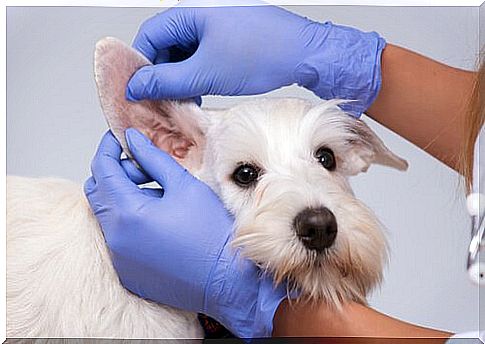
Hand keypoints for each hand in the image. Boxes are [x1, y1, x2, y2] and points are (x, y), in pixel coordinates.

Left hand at [84, 129, 286, 337]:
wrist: (227, 280)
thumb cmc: (212, 234)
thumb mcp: (184, 186)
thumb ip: (154, 159)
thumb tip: (134, 140)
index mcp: (127, 214)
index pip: (103, 170)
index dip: (109, 148)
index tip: (120, 138)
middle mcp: (116, 239)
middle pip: (98, 192)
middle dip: (115, 172)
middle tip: (144, 167)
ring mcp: (120, 258)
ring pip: (108, 215)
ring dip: (124, 197)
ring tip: (159, 195)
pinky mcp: (128, 272)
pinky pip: (118, 238)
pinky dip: (130, 222)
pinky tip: (159, 220)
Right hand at [127, 4, 385, 116]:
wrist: (304, 53)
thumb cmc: (262, 54)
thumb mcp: (205, 73)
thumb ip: (166, 81)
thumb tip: (137, 86)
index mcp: (191, 12)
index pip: (149, 36)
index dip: (141, 66)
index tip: (139, 90)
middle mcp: (202, 12)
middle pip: (166, 44)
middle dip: (163, 74)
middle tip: (164, 99)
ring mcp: (218, 22)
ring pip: (185, 51)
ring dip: (181, 75)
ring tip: (186, 98)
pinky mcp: (230, 34)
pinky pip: (204, 52)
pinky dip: (198, 71)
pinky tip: (202, 89)